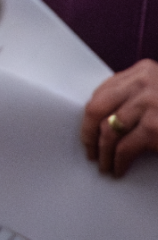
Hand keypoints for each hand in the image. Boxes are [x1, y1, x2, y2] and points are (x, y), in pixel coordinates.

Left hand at [83, 59, 157, 176]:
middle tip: (89, 150)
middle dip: (88, 132)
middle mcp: (144, 82)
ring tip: (103, 164)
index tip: (87, 129)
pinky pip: (124, 147)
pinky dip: (117, 161)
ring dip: (102, 151)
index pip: (103, 90)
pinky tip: (118, 169)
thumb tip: (102, 117)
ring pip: (108, 129)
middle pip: (98, 107)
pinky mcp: (155, 128)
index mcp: (143, 70)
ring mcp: (149, 104)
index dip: (91, 113)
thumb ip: (138, 97)